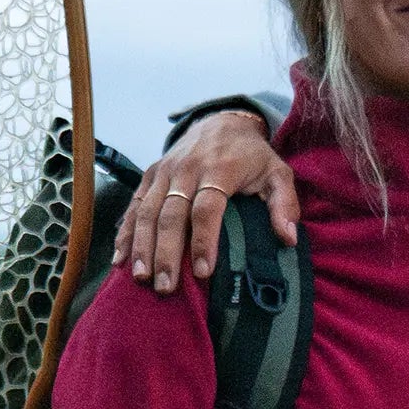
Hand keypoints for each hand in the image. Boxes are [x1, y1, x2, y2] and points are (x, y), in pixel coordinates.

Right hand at [115, 113, 299, 295]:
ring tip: (140, 278)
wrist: (222, 120)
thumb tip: (288, 238)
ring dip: (141, 246)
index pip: (207, 209)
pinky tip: (120, 258)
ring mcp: (164, 171)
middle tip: (166, 288)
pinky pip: (134, 205)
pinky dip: (126, 231)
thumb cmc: (252, 156)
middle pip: (171, 215)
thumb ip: (284, 204)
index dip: (203, 241)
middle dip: (166, 253)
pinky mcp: (150, 175)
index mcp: (219, 169)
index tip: (202, 273)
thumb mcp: (277, 173)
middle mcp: (186, 169)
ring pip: (148, 211)